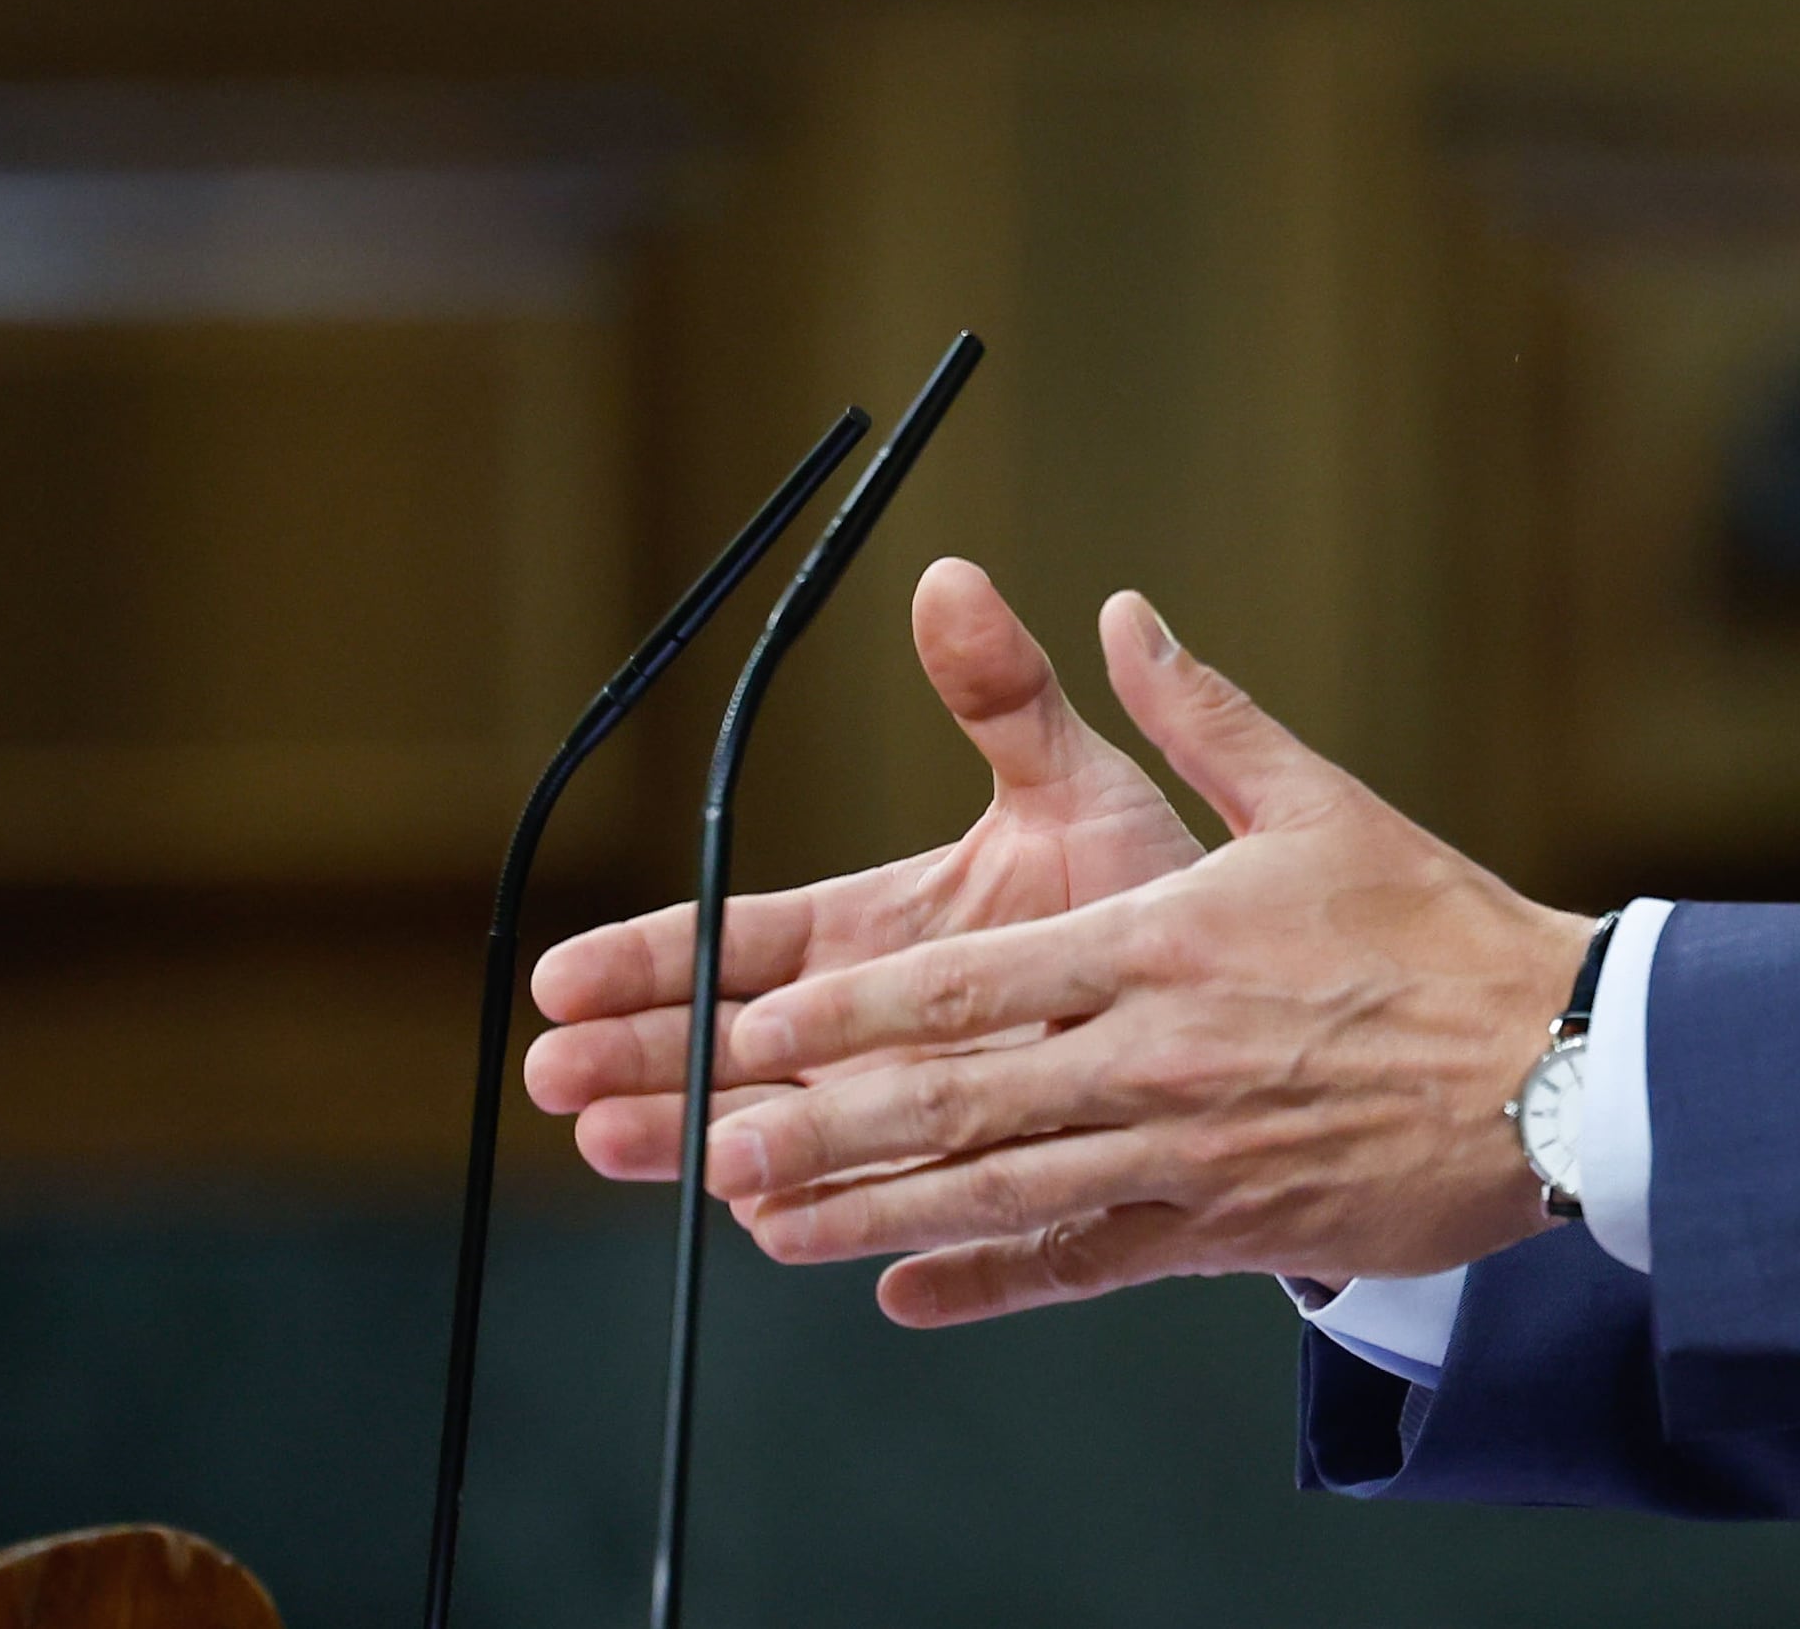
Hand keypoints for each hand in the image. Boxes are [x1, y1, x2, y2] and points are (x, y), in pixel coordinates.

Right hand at [521, 556, 1206, 1187]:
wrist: (1244, 1007)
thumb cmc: (1154, 889)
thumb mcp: (1075, 785)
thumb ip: (1004, 697)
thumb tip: (949, 581)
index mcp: (878, 934)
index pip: (741, 943)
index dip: (653, 958)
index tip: (568, 974)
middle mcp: (875, 1029)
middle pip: (729, 1046)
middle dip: (639, 1055)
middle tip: (554, 1069)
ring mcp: (910, 1113)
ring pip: (780, 1133)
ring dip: (693, 1138)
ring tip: (611, 1139)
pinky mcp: (970, 1187)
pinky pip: (888, 1206)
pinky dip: (826, 1212)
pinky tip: (764, 1218)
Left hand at [699, 591, 1592, 1327]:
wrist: (1563, 1067)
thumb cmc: (1439, 928)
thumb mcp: (1319, 800)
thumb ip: (1202, 713)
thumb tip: (1122, 611)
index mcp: (1161, 945)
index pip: (972, 983)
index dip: (851, 1007)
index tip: (751, 1015)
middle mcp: (1153, 1059)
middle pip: (956, 1098)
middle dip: (819, 1119)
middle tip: (706, 1136)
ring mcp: (1183, 1157)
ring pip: (996, 1190)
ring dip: (867, 1206)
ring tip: (760, 1217)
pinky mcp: (1224, 1231)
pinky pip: (1082, 1264)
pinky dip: (989, 1282)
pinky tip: (902, 1296)